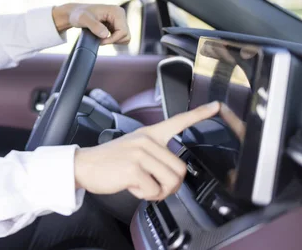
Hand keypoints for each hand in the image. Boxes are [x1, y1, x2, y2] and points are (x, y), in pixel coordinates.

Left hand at [52, 3, 129, 44]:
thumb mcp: (83, 19)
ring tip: (100, 37)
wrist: (75, 14)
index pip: (123, 32)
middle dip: (113, 41)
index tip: (100, 40)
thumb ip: (94, 26)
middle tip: (99, 40)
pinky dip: (112, 40)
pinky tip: (102, 37)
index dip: (112, 39)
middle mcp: (120, 14)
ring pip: (125, 38)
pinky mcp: (116, 25)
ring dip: (113, 41)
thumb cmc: (78, 15)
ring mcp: (119, 19)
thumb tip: (106, 34)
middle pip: (126, 36)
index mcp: (116, 11)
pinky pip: (120, 37)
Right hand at [74, 102, 220, 200]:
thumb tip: (172, 174)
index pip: (178, 121)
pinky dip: (145, 195)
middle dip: (170, 185)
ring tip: (142, 186)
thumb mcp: (134, 150)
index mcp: (149, 134)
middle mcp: (147, 141)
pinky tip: (133, 187)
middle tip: (154, 186)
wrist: (84, 166)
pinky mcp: (134, 168)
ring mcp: (140, 153)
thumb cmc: (109, 162)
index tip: (217, 107)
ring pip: (171, 181)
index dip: (200, 115)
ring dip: (158, 191)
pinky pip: (154, 190)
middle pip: (180, 169)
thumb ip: (154, 155)